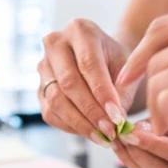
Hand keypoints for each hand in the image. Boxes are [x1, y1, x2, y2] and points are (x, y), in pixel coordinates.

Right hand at [38, 19, 131, 145]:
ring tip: (103, 137)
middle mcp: (55, 44)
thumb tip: (117, 119)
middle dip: (91, 111)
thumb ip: (125, 88)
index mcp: (80, 30)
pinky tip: (91, 133)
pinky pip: (51, 114)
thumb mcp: (128, 68)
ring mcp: (43, 67)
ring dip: (81, 123)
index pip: (89, 64)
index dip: (102, 93)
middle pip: (69, 83)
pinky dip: (71, 127)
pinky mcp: (39, 90)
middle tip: (111, 131)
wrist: (103, 62)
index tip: (118, 117)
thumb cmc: (117, 62)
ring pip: (56, 101)